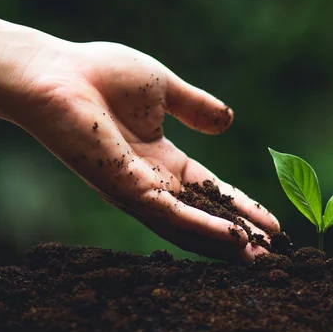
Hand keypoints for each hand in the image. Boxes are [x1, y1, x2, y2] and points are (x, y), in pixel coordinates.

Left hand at [3, 40, 279, 261]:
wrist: (58, 74)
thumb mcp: (164, 89)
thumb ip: (195, 106)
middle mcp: (152, 182)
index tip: (271, 223)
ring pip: (190, 225)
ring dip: (226, 241)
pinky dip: (203, 228)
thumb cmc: (103, 75)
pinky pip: (171, 215)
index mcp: (161, 158)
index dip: (240, 207)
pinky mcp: (125, 190)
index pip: (209, 190)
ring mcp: (138, 190)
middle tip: (274, 255)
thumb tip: (228, 121)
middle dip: (238, 234)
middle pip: (204, 215)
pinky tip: (232, 238)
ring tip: (260, 258)